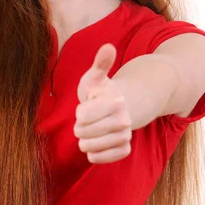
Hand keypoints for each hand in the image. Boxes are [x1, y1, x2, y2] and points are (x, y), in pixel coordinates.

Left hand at [74, 43, 131, 163]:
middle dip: (79, 127)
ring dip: (84, 141)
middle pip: (84, 132)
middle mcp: (123, 119)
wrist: (119, 106)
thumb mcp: (96, 76)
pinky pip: (106, 158)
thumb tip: (108, 46)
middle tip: (84, 121)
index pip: (82, 115)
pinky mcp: (125, 148)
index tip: (86, 106)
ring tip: (86, 133)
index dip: (79, 112)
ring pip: (92, 147)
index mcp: (115, 100)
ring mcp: (125, 134)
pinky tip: (93, 147)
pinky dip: (96, 155)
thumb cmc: (100, 91)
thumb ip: (100, 63)